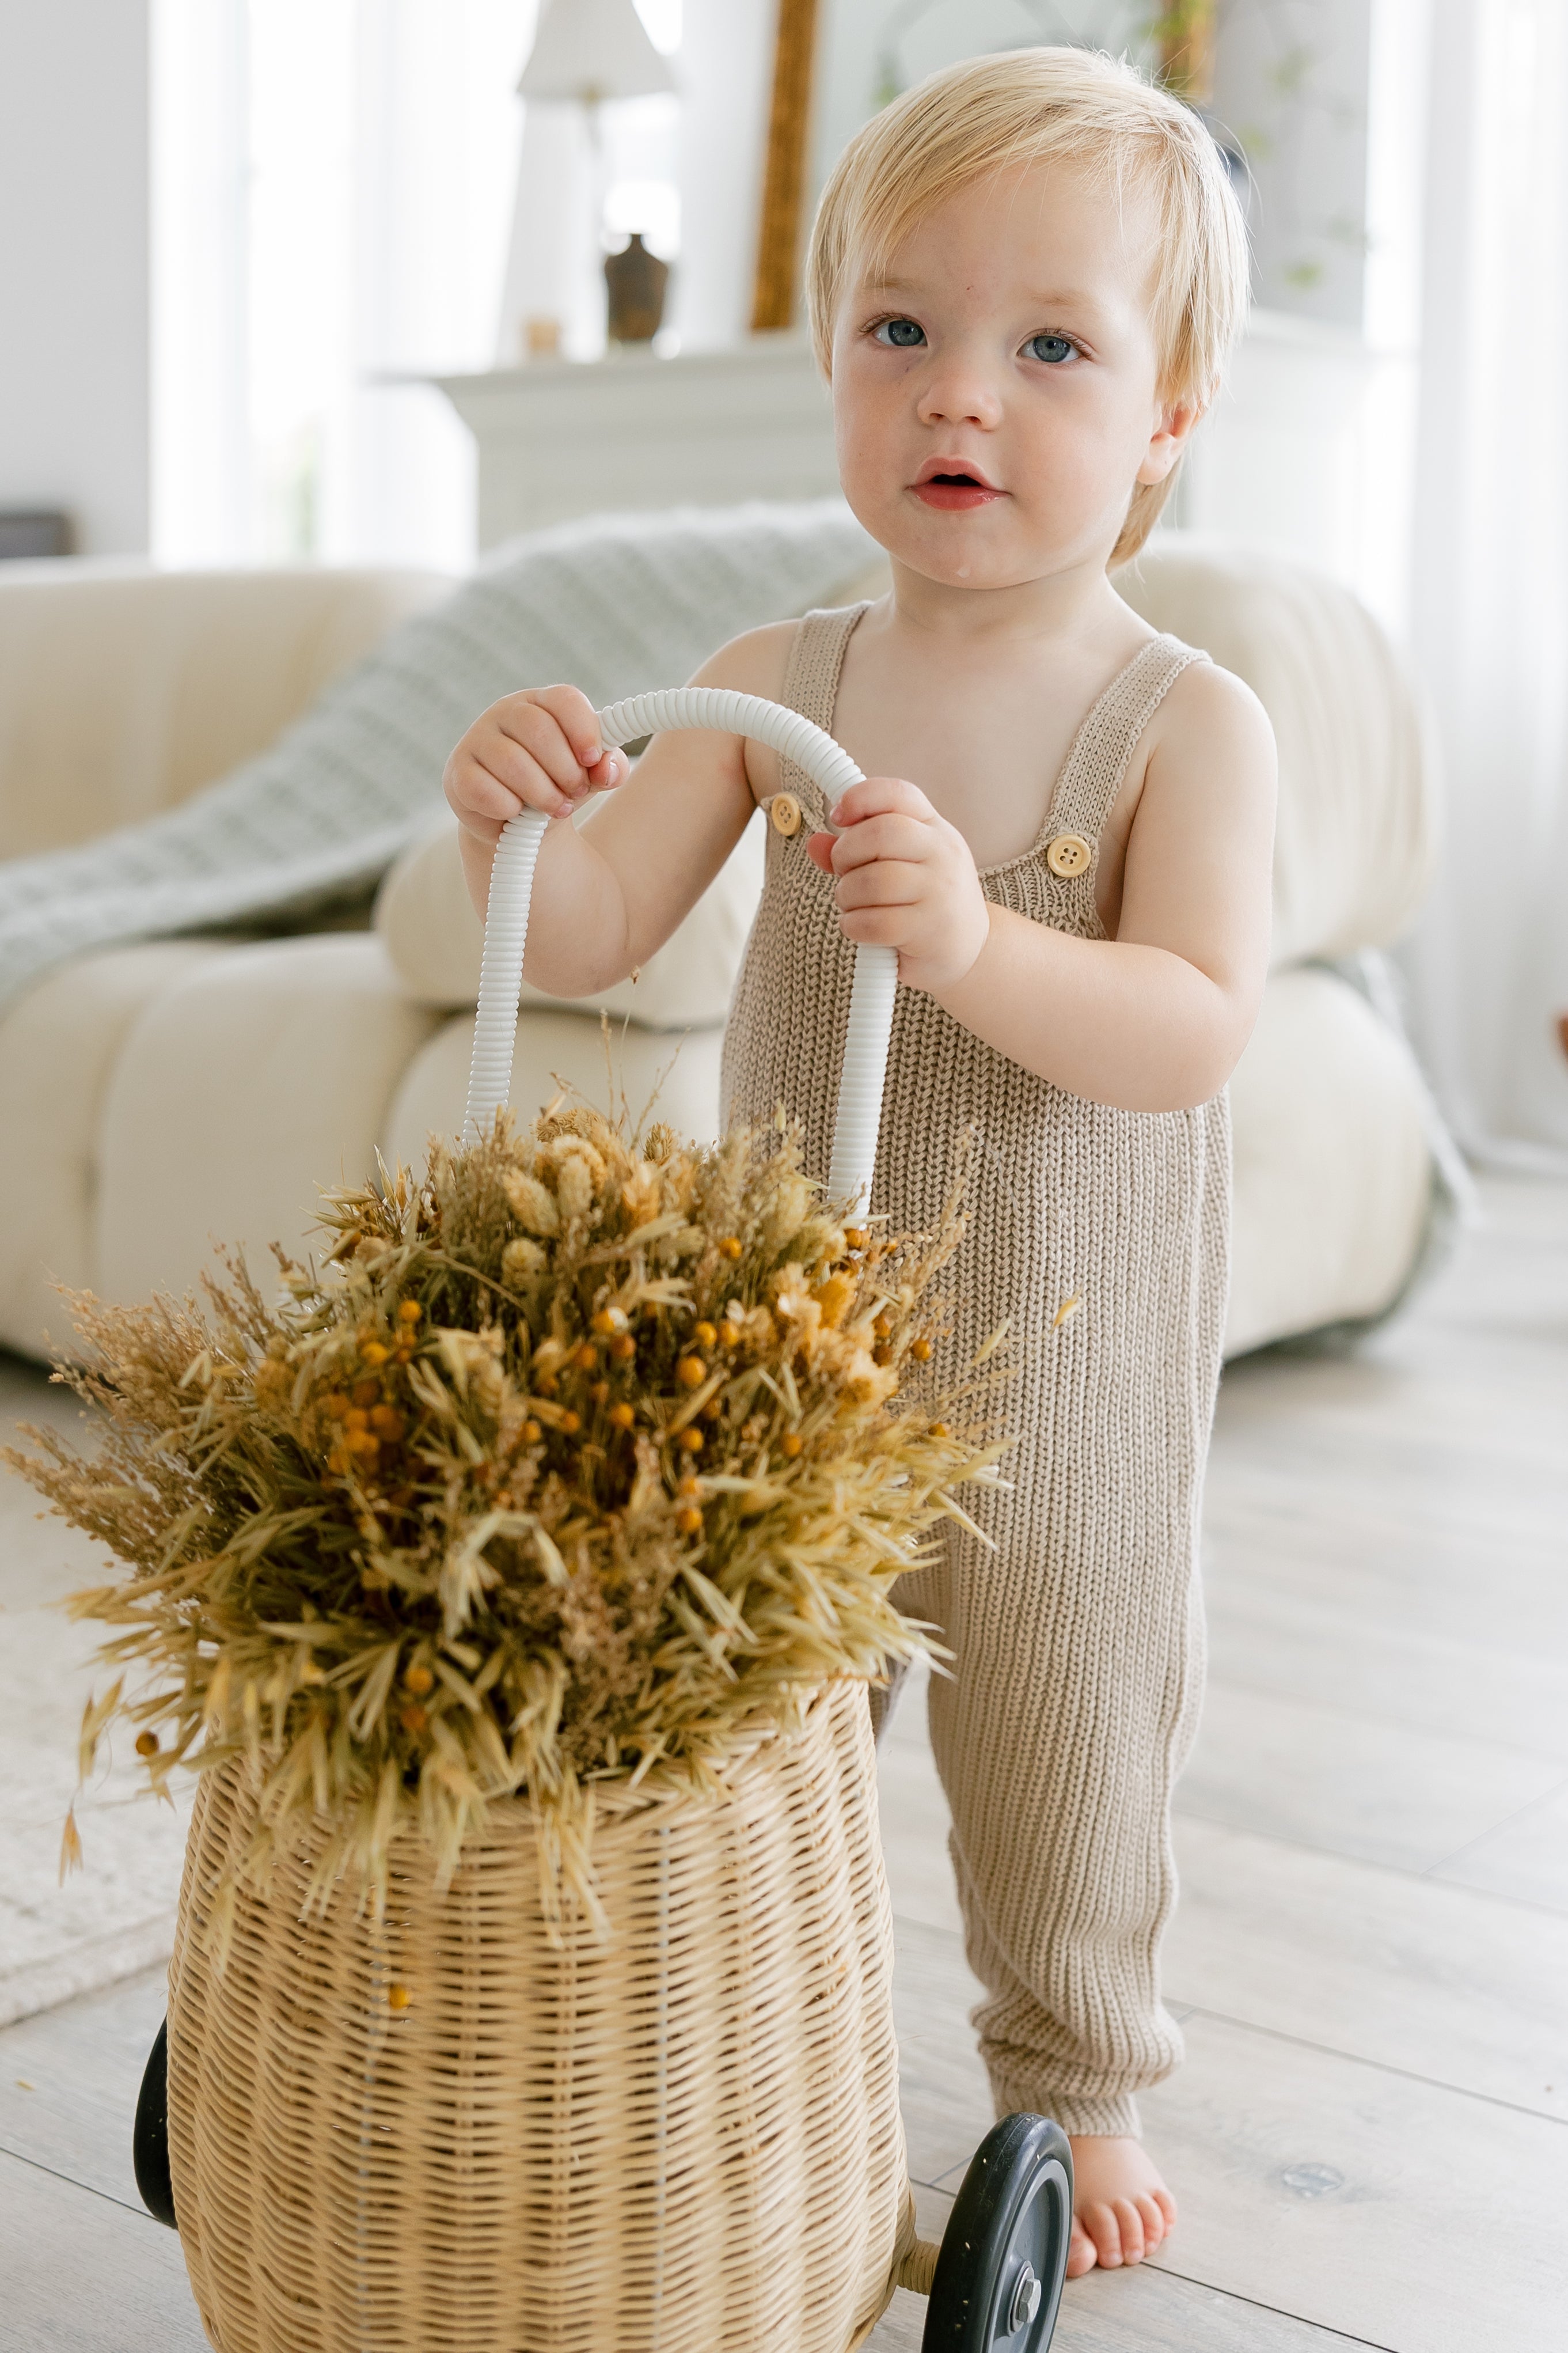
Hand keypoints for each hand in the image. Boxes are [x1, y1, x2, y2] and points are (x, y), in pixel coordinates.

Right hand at [443, 684, 625, 846]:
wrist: (515, 822)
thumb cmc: (555, 785)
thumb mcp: (588, 776)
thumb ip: (608, 769)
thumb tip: (608, 769)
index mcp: (540, 703)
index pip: (565, 699)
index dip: (584, 729)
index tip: (592, 759)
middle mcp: (505, 712)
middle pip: (539, 730)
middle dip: (565, 769)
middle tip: (575, 792)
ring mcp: (476, 740)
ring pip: (513, 762)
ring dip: (543, 793)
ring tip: (555, 808)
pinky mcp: (457, 773)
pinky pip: (485, 790)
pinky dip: (509, 807)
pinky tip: (516, 813)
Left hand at [805, 777, 990, 996]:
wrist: (971, 949)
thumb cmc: (924, 902)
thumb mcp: (898, 867)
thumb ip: (856, 853)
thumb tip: (814, 844)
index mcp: (934, 828)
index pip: (898, 794)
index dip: (860, 798)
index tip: (838, 818)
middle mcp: (942, 852)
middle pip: (880, 833)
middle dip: (846, 854)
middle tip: (845, 873)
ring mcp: (940, 890)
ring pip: (872, 881)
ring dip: (847, 896)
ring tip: (854, 906)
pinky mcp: (930, 928)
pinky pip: (875, 922)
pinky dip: (854, 926)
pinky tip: (860, 929)